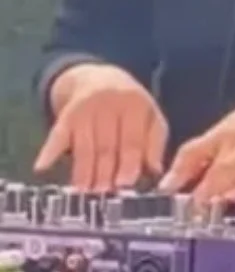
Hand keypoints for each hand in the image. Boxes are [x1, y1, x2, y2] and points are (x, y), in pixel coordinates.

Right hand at [34, 64, 167, 191]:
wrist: (100, 77)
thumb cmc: (131, 107)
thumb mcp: (151, 117)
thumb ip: (155, 143)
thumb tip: (155, 172)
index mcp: (134, 106)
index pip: (132, 140)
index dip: (129, 163)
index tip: (124, 185)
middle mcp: (108, 104)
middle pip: (106, 145)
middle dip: (105, 172)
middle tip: (104, 194)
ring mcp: (85, 109)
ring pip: (84, 145)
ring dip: (83, 171)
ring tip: (84, 192)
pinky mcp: (66, 114)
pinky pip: (57, 135)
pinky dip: (49, 151)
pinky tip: (42, 168)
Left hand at [159, 75, 234, 203]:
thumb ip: (230, 151)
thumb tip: (211, 175)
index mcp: (227, 128)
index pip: (193, 149)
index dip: (177, 170)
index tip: (165, 189)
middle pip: (205, 159)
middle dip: (190, 184)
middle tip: (179, 206)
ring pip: (227, 167)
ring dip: (212, 188)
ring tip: (201, 207)